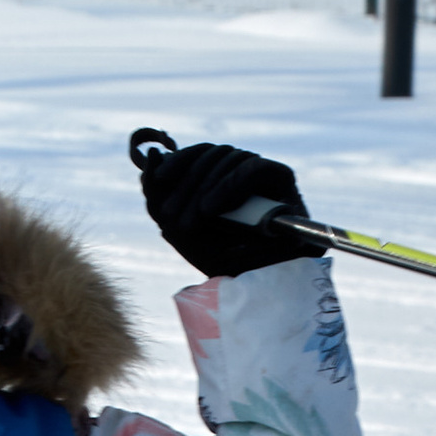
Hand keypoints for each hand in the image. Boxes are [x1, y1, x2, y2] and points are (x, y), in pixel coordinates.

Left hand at [130, 129, 322, 277]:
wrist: (261, 281)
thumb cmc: (221, 257)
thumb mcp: (183, 232)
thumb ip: (161, 200)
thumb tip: (153, 154)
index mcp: (219, 174)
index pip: (197, 153)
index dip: (177, 161)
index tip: (158, 177)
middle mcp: (241, 168)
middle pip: (210, 155)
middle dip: (186, 186)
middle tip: (170, 215)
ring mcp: (262, 171)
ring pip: (228, 158)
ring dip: (205, 188)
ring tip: (191, 220)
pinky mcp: (282, 176)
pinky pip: (252, 169)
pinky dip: (227, 186)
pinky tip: (210, 208)